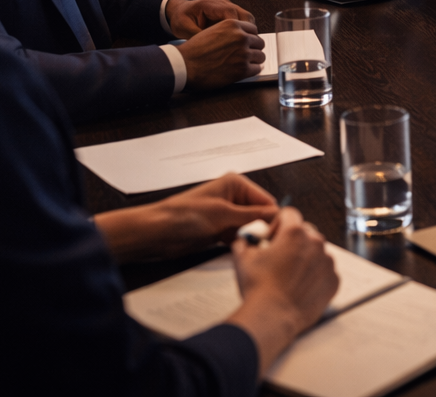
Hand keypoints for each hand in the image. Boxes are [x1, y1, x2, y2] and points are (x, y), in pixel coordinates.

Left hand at [94, 173, 279, 262]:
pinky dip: (241, 244)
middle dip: (261, 229)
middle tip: (262, 244)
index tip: (276, 235)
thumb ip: (253, 215)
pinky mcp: (220, 230)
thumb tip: (278, 216)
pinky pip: (239, 237)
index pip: (267, 201)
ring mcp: (227, 215)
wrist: (156, 233)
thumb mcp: (223, 214)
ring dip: (251, 239)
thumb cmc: (183, 217)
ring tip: (250, 249)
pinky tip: (241, 251)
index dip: (272, 218)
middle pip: (260, 215)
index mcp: (236, 184)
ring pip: (250, 228)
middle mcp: (234, 197)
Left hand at [168, 0, 255, 38]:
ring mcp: (227, 6)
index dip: (236, 26)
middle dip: (247, 30)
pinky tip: (239, 42)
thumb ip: (197, 36)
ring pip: (246, 17)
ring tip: (243, 46)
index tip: (236, 40)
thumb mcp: (184, 28)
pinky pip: (243, 20)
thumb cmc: (181, 19)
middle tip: (244, 46)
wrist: (180, 11)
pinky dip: (244, 30)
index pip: (230, 12)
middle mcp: (221, 3)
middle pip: (243, 13)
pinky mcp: (230, 12)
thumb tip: (210, 48)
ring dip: (247, 31)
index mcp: (209, 4)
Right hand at [177, 19, 264, 89]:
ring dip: (254, 60)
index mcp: (233, 25)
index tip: (248, 43)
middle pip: (259, 42)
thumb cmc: (194, 50)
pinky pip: (257, 69)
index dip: (250, 37)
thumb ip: (228, 32)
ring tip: (245, 64)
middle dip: (254, 49)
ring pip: (260, 56)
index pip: (253, 29)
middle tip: (247, 55)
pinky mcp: (243, 69)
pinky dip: (252, 71)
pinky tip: (245, 71)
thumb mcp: (211, 31)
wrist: (185, 65)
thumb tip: (241, 37)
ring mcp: (243, 53)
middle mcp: (241, 37)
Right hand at [227, 208, 339, 374]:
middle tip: (280, 257)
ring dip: (305, 258)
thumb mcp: (242, 258)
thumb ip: (245, 241)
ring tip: (289, 275)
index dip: (278, 223)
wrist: (272, 317)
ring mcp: (327, 262)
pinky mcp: (333, 280)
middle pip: (305, 232)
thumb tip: (245, 240)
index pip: (289, 213)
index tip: (272, 237)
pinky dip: (315, 275)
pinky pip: (325, 271)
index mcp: (294, 233)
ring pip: (317, 251)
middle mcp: (315, 243)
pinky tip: (300, 286)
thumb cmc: (258, 288)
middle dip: (293, 241)